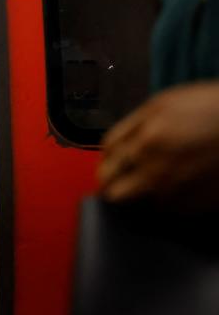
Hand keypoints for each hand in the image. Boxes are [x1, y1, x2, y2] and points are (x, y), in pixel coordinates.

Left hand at [98, 81, 218, 209]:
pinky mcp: (198, 205)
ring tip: (167, 176)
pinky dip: (175, 199)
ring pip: (144, 204)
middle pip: (116, 194)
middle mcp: (157, 169)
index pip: (107, 165)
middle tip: (125, 182)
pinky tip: (188, 181)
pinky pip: (172, 210)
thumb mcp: (165, 104)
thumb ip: (132, 128)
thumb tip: (110, 152)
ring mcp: (178, 191)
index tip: (111, 169)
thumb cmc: (213, 107)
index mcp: (146, 140)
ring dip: (149, 194)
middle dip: (117, 187)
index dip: (106, 167)